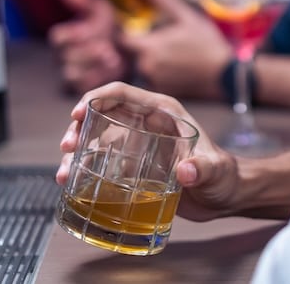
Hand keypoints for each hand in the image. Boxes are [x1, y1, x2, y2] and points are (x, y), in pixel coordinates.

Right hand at [47, 0, 128, 91]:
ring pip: (73, 74)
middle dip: (87, 53)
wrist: (125, 46)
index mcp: (64, 36)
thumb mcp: (97, 10)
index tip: (89, 31)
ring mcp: (74, 72)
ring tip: (113, 58)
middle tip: (106, 48)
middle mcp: (64, 55)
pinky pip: (84, 87)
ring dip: (93, 67)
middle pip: (65, 58)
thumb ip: (82, 0)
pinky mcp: (84, 85)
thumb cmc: (107, 25)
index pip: (58, 37)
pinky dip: (99, 78)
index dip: (73, 35)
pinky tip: (114, 68)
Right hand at [57, 81, 240, 221]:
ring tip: (63, 172)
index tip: (78, 113)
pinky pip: (103, 161)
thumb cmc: (225, 176)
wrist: (226, 197)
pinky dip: (85, 170)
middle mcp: (147, 123)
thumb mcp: (216, 171)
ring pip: (98, 138)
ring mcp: (139, 144)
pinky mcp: (135, 165)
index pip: (123, 93)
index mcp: (163, 112)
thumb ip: (204, 168)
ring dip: (77, 150)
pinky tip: (72, 183)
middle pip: (103, 113)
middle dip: (79, 126)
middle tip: (67, 146)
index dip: (97, 97)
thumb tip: (186, 171)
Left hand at [120, 0, 230, 98]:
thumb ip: (166, 1)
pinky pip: (157, 81)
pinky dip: (164, 75)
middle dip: (149, 48)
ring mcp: (155, 82)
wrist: (225, 76)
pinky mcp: (165, 94)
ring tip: (179, 56)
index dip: (130, 34)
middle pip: (138, 54)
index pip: (125, 40)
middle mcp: (147, 67)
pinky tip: (182, 70)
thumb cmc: (207, 44)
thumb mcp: (188, 18)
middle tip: (171, 43)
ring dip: (156, 62)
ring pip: (147, 68)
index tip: (139, 30)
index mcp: (149, 48)